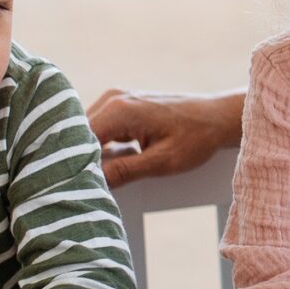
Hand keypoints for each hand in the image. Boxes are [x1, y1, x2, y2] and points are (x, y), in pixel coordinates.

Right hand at [85, 88, 234, 188]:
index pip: (77, 139)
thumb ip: (125, 171)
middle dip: (78, 161)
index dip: (72, 164)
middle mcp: (113, 99)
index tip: (72, 187)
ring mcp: (116, 101)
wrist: (218, 117)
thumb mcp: (162, 162)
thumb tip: (92, 182)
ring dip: (90, 156)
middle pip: (78, 135)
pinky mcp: (121, 108)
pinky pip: (100, 130)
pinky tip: (109, 167)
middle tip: (83, 189)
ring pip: (87, 134)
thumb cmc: (197, 138)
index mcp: (119, 109)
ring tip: (95, 180)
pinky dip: (100, 149)